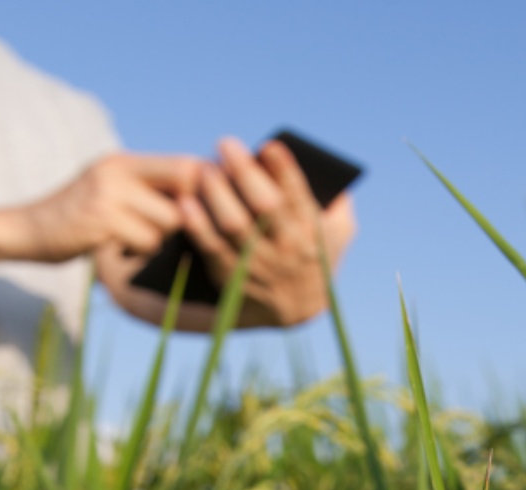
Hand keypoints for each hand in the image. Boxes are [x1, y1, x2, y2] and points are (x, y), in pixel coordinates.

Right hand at [1, 153, 202, 262]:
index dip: (203, 189)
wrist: (24, 231)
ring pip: (170, 221)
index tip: (200, 211)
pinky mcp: (101, 220)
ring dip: (159, 238)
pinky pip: (148, 241)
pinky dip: (139, 251)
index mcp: (124, 161)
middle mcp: (118, 170)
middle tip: (164, 229)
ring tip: (132, 238)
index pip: (186, 165)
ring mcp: (109, 193)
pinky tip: (118, 247)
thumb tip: (202, 195)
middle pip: (186, 192)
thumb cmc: (75, 217)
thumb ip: (147, 188)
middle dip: (185, 216)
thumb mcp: (109, 190)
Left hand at [178, 137, 356, 327]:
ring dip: (216, 193)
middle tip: (225, 144)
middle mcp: (288, 248)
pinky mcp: (233, 277)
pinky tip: (186, 202)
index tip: (268, 145)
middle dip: (243, 171)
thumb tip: (327, 167)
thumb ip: (338, 200)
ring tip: (204, 169)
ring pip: (234, 225)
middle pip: (264, 206)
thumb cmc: (315, 255)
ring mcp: (259, 265)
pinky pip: (211, 248)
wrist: (297, 310)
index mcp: (313, 231)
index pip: (299, 195)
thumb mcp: (340, 232)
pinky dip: (197, 224)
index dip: (283, 169)